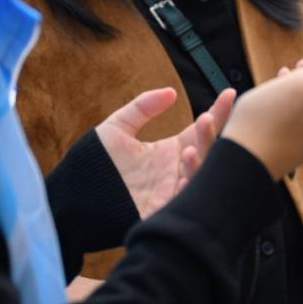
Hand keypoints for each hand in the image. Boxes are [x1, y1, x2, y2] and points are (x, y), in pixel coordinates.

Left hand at [96, 87, 234, 217]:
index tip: (229, 93)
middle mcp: (176, 172)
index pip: (201, 130)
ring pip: (200, 175)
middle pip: (207, 151)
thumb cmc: (94, 163)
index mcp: (170, 152)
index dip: (217, 112)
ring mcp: (171, 192)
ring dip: (201, 160)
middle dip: (213, 135)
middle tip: (208, 118)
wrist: (73, 199)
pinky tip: (183, 170)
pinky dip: (189, 185)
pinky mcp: (162, 211)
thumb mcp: (117, 128)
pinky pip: (184, 200)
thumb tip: (171, 92)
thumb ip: (142, 107)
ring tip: (189, 147)